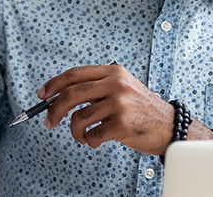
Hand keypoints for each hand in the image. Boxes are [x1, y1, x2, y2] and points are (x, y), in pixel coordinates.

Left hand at [37, 63, 212, 153]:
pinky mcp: (121, 123)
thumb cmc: (142, 110)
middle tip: (49, 122)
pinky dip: (90, 141)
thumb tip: (60, 97)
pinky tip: (99, 140)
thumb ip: (97, 88)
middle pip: (71, 94)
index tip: (43, 95)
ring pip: (78, 118)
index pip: (76, 74)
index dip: (54, 84)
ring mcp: (119, 103)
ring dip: (76, 132)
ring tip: (84, 136)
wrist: (169, 125)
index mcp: (115, 72)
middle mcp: (116, 84)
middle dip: (54, 111)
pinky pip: (91, 135)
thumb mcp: (123, 89)